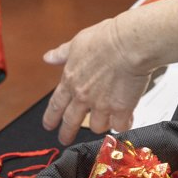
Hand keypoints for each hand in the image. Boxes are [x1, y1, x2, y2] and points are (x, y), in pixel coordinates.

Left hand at [43, 15, 150, 142]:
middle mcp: (83, 96)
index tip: (48, 125)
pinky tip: (127, 119)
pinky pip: (120, 126)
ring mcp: (101, 105)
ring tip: (107, 118)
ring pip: (96, 126)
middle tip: (65, 138)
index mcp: (70, 80)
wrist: (129, 43)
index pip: (56, 104)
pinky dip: (123, 124)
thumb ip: (62, 53)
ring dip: (101, 123)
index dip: (51, 117)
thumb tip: (49, 57)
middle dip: (67, 132)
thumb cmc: (106, 39)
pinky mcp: (121, 109)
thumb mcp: (78, 43)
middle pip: (71, 121)